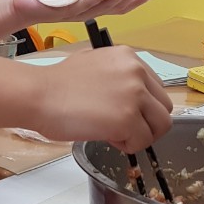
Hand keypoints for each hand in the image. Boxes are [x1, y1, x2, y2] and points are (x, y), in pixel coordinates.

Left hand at [18, 0, 153, 24]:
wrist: (21, 9)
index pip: (117, 6)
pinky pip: (86, 2)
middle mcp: (86, 13)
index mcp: (89, 9)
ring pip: (105, 4)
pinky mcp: (65, 7)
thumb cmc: (43, 1)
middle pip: (116, 6)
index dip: (135, 1)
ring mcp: (77, 11)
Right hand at [31, 46, 172, 152]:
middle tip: (122, 128)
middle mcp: (136, 72)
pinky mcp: (128, 118)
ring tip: (114, 133)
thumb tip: (128, 99)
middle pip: (165, 108)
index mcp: (128, 57)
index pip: (156, 89)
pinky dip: (127, 146)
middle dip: (147, 122)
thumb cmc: (56, 85)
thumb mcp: (94, 65)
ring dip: (140, 135)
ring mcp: (135, 95)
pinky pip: (142, 141)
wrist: (38, 94)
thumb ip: (118, 77)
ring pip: (160, 126)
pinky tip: (106, 137)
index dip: (143, 106)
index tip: (125, 113)